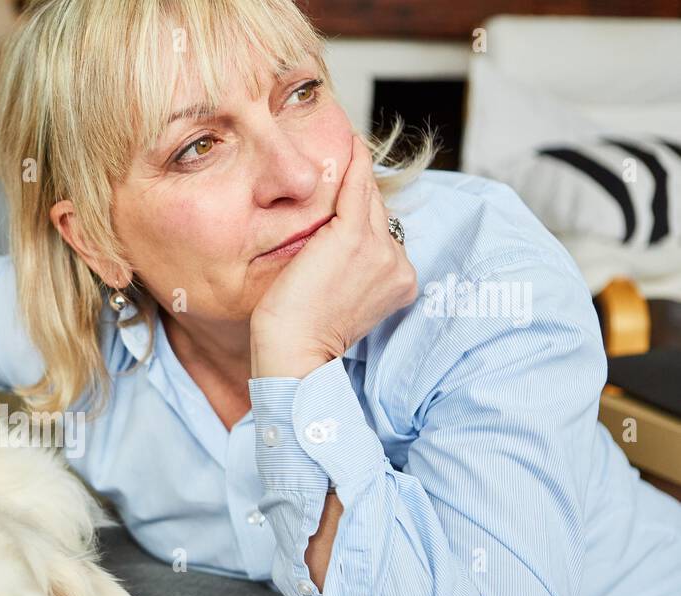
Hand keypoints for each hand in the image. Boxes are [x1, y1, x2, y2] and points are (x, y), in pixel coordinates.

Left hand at [250, 133, 418, 378]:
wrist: (293, 354)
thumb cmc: (302, 337)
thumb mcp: (339, 301)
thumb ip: (351, 271)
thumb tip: (335, 248)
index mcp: (400, 283)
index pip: (383, 235)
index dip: (365, 216)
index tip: (353, 199)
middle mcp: (397, 265)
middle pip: (378, 213)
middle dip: (361, 192)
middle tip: (347, 160)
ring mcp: (380, 250)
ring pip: (367, 200)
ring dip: (355, 174)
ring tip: (344, 148)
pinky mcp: (352, 237)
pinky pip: (356, 188)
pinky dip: (354, 163)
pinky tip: (350, 143)